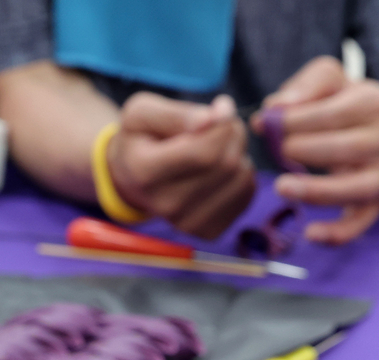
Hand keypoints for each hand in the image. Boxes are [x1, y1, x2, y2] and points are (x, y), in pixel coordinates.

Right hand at [107, 93, 255, 239]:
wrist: (132, 177)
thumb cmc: (140, 138)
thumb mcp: (142, 113)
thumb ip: (176, 113)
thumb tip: (212, 119)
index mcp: (144, 172)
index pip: (204, 152)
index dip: (222, 124)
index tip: (218, 109)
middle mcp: (165, 205)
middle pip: (226, 164)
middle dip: (232, 134)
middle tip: (220, 124)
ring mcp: (187, 223)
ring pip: (240, 177)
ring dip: (239, 152)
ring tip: (218, 145)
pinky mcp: (208, 230)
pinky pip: (246, 193)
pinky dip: (241, 173)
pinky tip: (219, 168)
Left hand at [255, 56, 378, 244]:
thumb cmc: (354, 106)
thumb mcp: (337, 82)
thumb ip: (304, 86)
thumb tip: (271, 109)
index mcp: (375, 104)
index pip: (334, 113)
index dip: (297, 119)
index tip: (270, 123)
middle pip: (345, 149)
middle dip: (305, 150)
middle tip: (280, 150)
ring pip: (354, 189)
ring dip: (316, 191)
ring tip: (281, 186)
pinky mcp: (377, 205)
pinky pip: (360, 224)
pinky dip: (337, 234)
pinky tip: (310, 234)